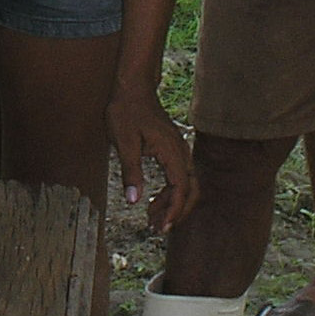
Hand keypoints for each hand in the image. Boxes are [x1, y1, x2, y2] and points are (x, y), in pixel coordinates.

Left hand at [107, 87, 196, 231]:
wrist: (133, 87)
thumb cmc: (126, 111)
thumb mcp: (124, 142)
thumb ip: (131, 171)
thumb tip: (133, 201)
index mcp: (171, 151)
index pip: (181, 188)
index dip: (173, 211)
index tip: (161, 227)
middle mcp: (181, 152)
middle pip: (190, 190)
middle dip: (176, 212)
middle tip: (158, 228)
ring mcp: (178, 151)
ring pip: (185, 185)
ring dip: (172, 204)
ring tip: (152, 220)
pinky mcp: (172, 150)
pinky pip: (178, 177)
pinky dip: (169, 193)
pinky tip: (153, 201)